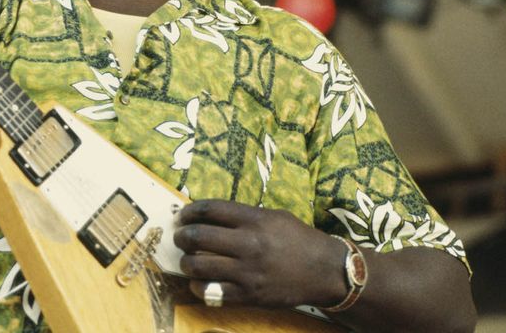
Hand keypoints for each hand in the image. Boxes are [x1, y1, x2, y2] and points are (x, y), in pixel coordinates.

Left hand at [174, 200, 347, 309]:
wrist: (325, 270)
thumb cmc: (298, 239)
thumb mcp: (274, 217)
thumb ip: (244, 216)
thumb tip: (211, 215)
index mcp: (254, 220)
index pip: (210, 209)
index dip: (189, 212)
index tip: (182, 216)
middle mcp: (248, 243)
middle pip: (198, 236)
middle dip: (182, 236)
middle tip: (180, 237)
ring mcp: (247, 271)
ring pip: (198, 266)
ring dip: (185, 262)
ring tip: (187, 260)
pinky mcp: (249, 295)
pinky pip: (211, 292)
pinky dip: (198, 287)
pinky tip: (198, 282)